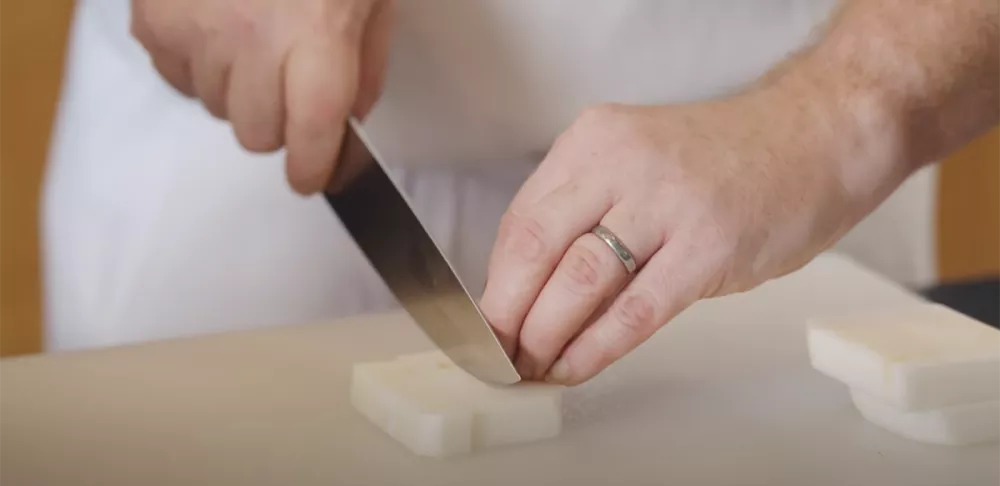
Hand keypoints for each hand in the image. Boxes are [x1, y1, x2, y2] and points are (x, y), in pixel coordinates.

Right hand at [131, 0, 393, 193]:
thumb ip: (366, 62)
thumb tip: (351, 120)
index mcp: (316, 33)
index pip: (311, 132)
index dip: (314, 168)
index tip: (315, 177)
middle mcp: (251, 39)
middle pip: (257, 135)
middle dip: (280, 124)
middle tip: (290, 88)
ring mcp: (194, 31)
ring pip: (216, 108)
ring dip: (239, 91)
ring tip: (254, 39)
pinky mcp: (153, 19)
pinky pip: (177, 76)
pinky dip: (199, 65)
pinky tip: (219, 27)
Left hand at [479, 90, 910, 385]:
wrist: (815, 137)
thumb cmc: (722, 160)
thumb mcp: (636, 160)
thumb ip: (585, 210)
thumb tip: (531, 287)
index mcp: (595, 140)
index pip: (522, 219)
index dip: (497, 281)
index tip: (488, 320)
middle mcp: (624, 163)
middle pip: (538, 249)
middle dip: (507, 314)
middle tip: (499, 354)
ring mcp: (668, 204)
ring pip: (579, 281)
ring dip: (545, 335)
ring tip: (533, 366)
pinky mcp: (709, 247)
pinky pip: (635, 310)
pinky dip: (596, 346)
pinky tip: (576, 367)